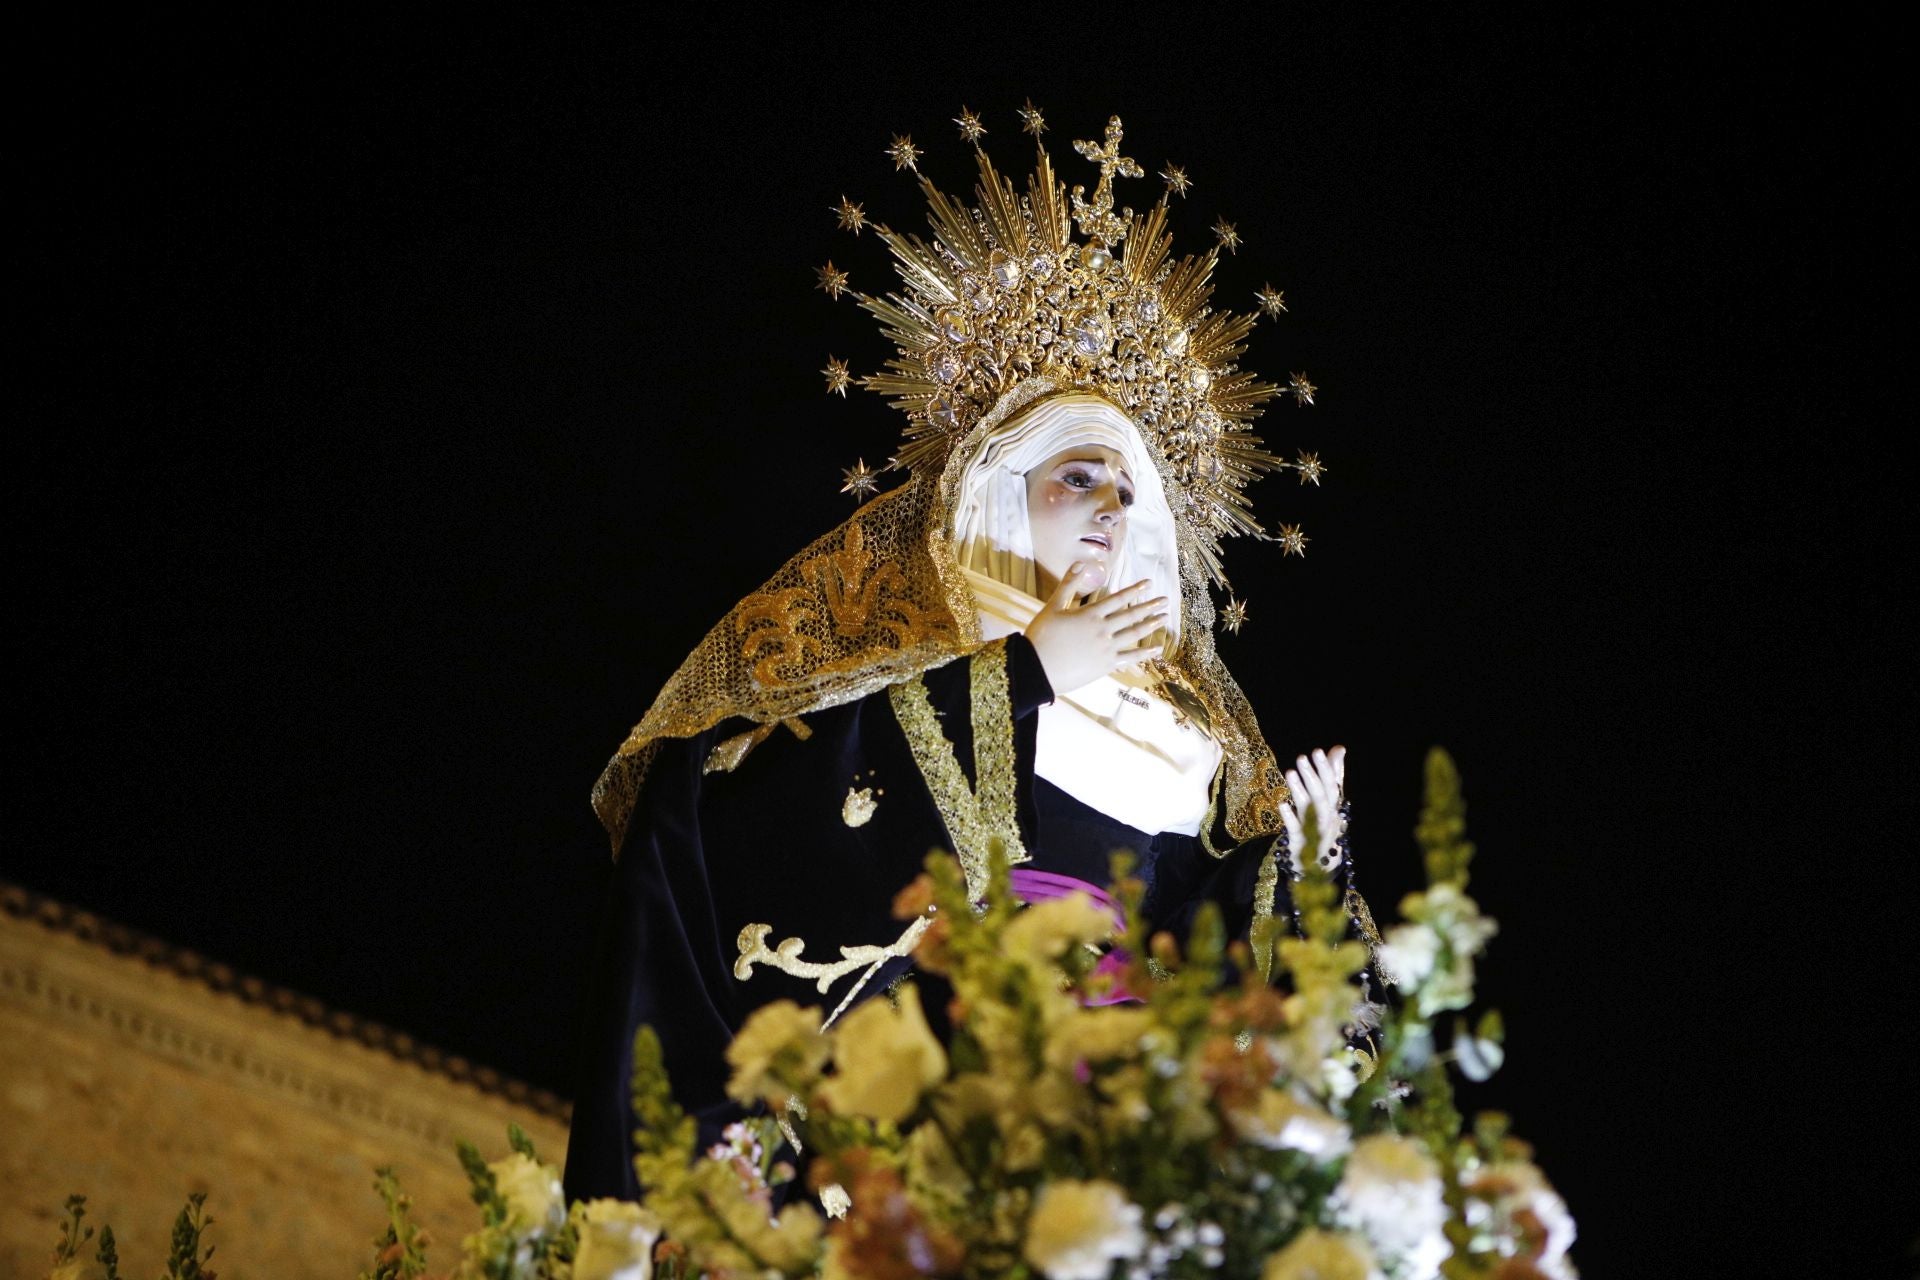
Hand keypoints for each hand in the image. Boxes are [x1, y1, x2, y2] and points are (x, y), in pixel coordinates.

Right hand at [1023, 563, 1167, 694]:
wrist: (1036, 668)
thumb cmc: (1041, 636)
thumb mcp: (1053, 606)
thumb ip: (1068, 584)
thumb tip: (1080, 562)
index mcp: (1090, 614)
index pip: (1118, 598)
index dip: (1135, 590)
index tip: (1149, 583)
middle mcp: (1102, 629)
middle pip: (1131, 615)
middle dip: (1149, 606)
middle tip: (1165, 600)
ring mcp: (1106, 648)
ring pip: (1134, 634)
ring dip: (1150, 625)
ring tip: (1164, 618)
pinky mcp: (1106, 665)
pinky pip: (1130, 658)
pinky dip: (1144, 654)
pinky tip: (1156, 649)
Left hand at [1280, 746, 1346, 874]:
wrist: (1320, 865)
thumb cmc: (1324, 826)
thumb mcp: (1330, 801)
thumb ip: (1334, 775)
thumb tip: (1339, 748)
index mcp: (1335, 807)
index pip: (1333, 785)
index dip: (1327, 768)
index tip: (1318, 751)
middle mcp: (1328, 818)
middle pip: (1322, 795)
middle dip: (1313, 775)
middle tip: (1302, 757)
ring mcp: (1315, 831)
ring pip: (1310, 809)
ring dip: (1300, 790)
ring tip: (1290, 772)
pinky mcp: (1300, 843)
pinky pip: (1296, 829)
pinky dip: (1290, 816)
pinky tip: (1282, 803)